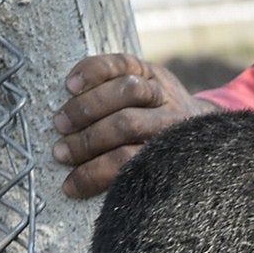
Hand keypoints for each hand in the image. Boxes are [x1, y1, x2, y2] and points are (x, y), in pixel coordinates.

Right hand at [50, 54, 204, 197]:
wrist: (194, 121)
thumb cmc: (161, 153)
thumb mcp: (156, 169)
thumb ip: (130, 173)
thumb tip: (81, 188)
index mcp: (172, 151)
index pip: (130, 162)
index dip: (95, 174)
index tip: (69, 186)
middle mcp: (172, 119)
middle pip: (127, 125)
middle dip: (88, 140)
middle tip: (60, 152)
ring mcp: (163, 91)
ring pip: (126, 91)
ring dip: (87, 107)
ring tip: (61, 123)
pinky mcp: (151, 69)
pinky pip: (121, 63)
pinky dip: (93, 71)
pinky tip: (70, 85)